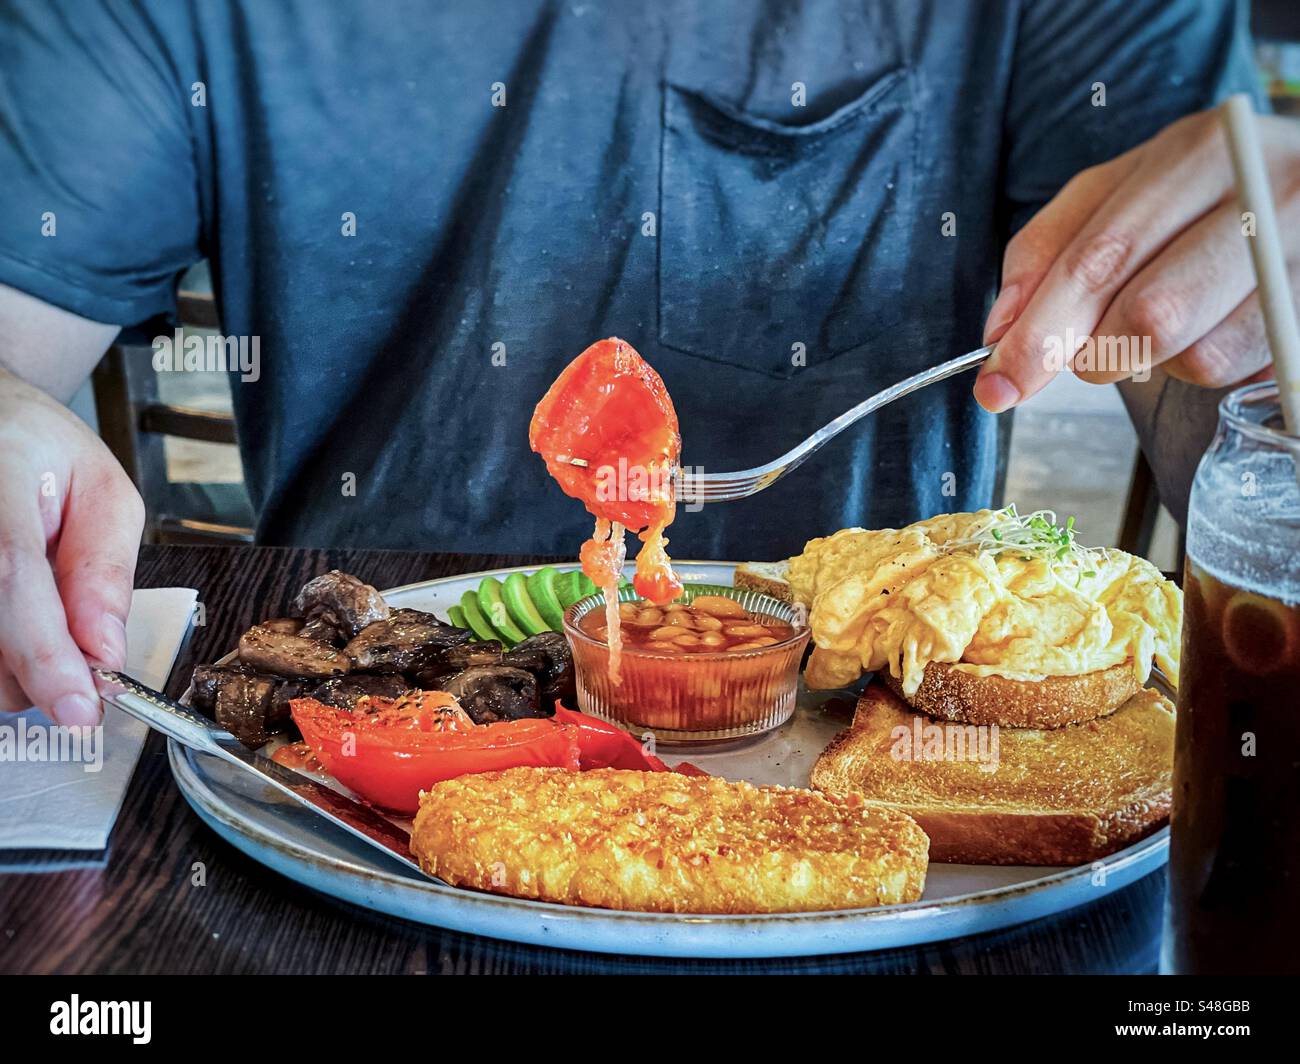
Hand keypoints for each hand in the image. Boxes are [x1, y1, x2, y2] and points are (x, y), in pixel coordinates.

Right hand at [0, 368, 143, 723]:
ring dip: (4, 672)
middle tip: (76, 664)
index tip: (81, 707)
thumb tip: (104, 653)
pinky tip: (8, 627)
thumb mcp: (104, 491)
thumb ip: (104, 572)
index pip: (11, 578)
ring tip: (32, 621)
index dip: (46, 654)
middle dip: (35, 674)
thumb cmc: (38, 451)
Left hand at [975, 107, 1299, 410]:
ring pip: (1196, 356)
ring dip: (1155, 360)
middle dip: (1093, 355)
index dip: (1039, 331)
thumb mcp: (1122, 192)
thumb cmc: (1201, 196)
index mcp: (1198, 152)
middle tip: (1085, 357)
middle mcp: (1265, 195)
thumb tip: (1000, 330)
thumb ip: (1050, 248)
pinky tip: (1210, 327)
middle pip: (1149, 314)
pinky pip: (1237, 373)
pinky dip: (1203, 364)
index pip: (1100, 256)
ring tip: (1169, 318)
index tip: (997, 384)